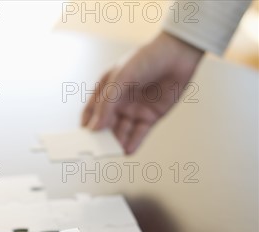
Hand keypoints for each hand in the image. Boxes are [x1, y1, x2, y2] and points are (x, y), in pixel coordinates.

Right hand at [83, 31, 203, 153]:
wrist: (177, 54)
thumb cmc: (145, 59)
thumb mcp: (120, 79)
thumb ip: (106, 104)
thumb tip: (95, 128)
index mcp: (106, 90)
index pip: (91, 112)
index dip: (86, 125)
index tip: (81, 139)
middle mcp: (119, 101)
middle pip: (106, 125)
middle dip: (102, 137)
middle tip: (98, 149)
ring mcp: (135, 109)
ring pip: (122, 131)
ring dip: (117, 142)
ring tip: (112, 151)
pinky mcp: (151, 116)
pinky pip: (139, 133)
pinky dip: (133, 143)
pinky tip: (127, 151)